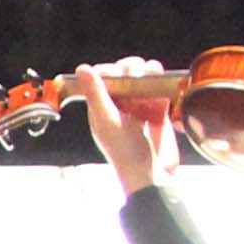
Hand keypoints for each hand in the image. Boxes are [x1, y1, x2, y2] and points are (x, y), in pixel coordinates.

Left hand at [76, 68, 167, 197]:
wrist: (152, 174)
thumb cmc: (124, 151)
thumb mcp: (106, 119)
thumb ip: (96, 93)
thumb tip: (82, 69)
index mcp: (101, 106)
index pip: (103, 77)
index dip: (110, 70)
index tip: (117, 73)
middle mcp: (119, 105)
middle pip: (125, 73)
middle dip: (132, 69)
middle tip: (136, 76)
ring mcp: (139, 107)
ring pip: (144, 78)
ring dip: (149, 73)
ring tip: (152, 78)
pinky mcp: (158, 112)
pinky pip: (160, 90)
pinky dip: (161, 85)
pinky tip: (160, 90)